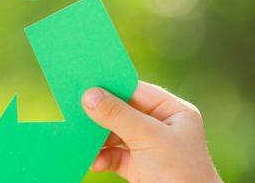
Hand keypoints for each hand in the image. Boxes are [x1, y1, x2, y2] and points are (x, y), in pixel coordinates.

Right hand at [82, 81, 222, 182]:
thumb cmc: (180, 173)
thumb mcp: (148, 137)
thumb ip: (117, 115)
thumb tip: (89, 95)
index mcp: (174, 112)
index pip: (137, 91)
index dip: (112, 86)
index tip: (85, 83)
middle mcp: (162, 127)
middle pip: (123, 113)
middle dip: (101, 116)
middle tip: (76, 112)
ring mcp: (150, 148)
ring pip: (115, 135)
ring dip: (98, 139)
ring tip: (82, 141)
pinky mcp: (139, 168)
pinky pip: (114, 156)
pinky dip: (102, 157)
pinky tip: (93, 161)